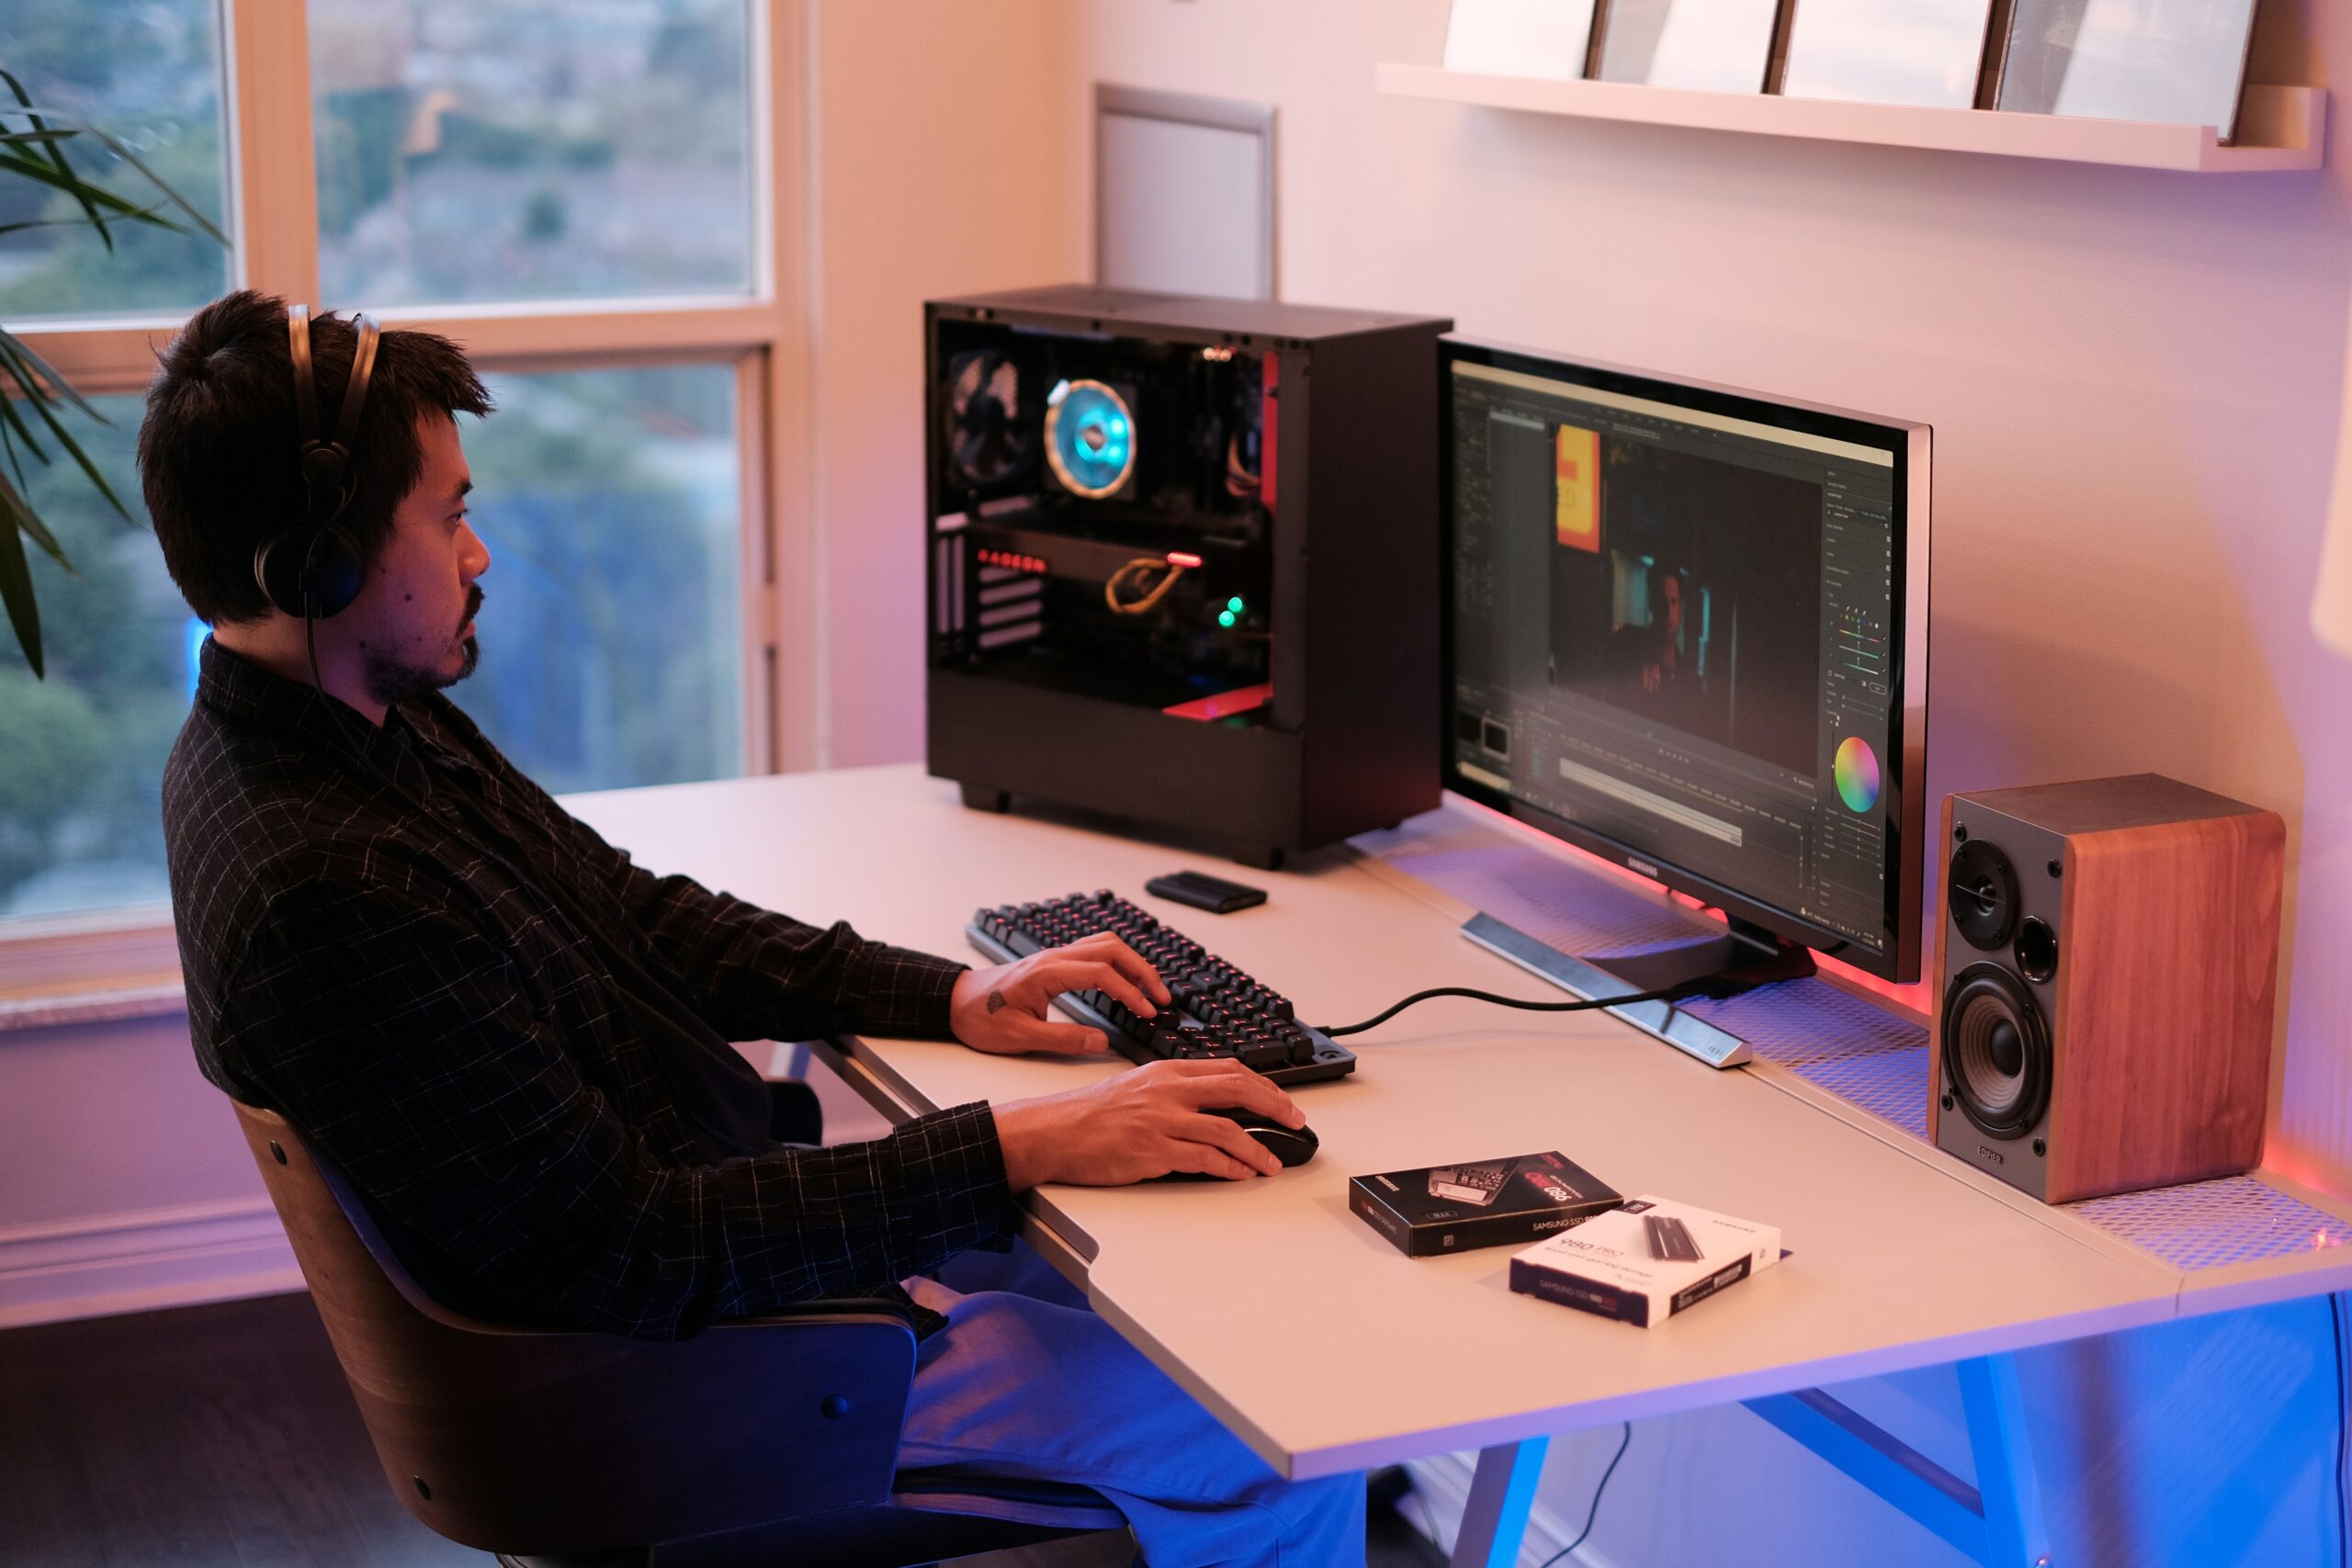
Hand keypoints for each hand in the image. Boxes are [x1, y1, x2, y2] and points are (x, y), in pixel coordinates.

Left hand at [950, 932, 1172, 1056]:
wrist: (955, 1002)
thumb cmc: (980, 1018)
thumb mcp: (1019, 1037)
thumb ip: (1063, 1039)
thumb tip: (1101, 1042)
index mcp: (1047, 972)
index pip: (1101, 973)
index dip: (1130, 992)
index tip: (1147, 1012)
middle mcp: (1054, 958)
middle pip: (1111, 949)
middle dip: (1142, 971)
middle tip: (1162, 998)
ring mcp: (1055, 956)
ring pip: (1105, 945)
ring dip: (1133, 963)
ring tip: (1151, 990)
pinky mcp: (1055, 963)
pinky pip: (1094, 951)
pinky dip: (1118, 962)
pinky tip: (1126, 981)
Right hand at [992, 1058, 1305, 1187]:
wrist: (1053, 1131)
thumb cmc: (1091, 1114)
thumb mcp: (1137, 1086)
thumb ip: (1175, 1090)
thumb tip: (1215, 1104)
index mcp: (1166, 1071)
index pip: (1229, 1069)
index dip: (1265, 1086)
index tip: (1283, 1101)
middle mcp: (1168, 1090)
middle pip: (1237, 1089)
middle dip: (1275, 1106)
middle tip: (1295, 1122)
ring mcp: (1161, 1120)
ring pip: (1227, 1129)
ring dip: (1258, 1149)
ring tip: (1272, 1164)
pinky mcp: (1153, 1151)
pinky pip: (1204, 1159)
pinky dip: (1230, 1168)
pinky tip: (1241, 1174)